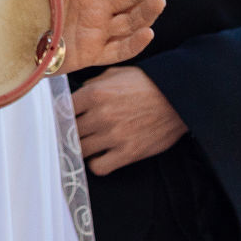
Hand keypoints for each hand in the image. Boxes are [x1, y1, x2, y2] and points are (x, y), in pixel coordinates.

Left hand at [72, 66, 186, 175]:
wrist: (178, 97)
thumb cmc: (148, 83)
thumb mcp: (116, 72)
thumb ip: (93, 83)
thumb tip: (78, 93)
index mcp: (95, 93)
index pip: (62, 110)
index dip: (62, 115)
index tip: (64, 119)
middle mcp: (100, 115)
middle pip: (70, 131)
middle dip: (70, 132)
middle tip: (75, 133)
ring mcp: (113, 136)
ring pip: (81, 150)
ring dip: (82, 148)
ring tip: (88, 144)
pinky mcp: (128, 152)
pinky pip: (99, 167)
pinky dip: (97, 163)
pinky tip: (101, 155)